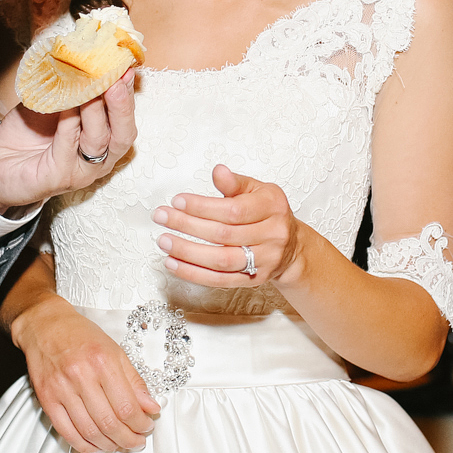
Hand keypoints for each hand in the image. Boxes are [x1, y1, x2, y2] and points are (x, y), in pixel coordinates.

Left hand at [0, 71, 136, 213]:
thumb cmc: (29, 132)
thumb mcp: (54, 103)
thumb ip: (71, 88)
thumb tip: (82, 57)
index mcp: (104, 140)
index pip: (124, 118)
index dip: (128, 93)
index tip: (124, 67)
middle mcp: (99, 159)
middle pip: (123, 134)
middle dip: (122, 104)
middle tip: (117, 78)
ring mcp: (81, 171)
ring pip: (98, 140)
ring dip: (96, 110)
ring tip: (93, 87)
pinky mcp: (58, 178)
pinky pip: (67, 147)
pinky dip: (69, 123)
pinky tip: (67, 105)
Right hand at [10, 292, 159, 452]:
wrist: (45, 326)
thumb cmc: (81, 336)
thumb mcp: (115, 351)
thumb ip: (134, 381)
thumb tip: (151, 407)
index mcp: (103, 362)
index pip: (127, 406)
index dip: (141, 423)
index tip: (147, 426)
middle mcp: (81, 376)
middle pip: (109, 423)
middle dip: (128, 439)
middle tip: (137, 441)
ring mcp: (61, 389)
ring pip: (89, 431)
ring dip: (109, 445)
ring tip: (119, 444)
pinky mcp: (47, 399)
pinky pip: (67, 432)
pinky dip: (84, 445)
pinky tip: (96, 445)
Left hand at [151, 164, 307, 289]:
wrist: (291, 247)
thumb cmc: (268, 213)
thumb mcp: (257, 190)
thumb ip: (235, 183)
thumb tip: (217, 171)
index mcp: (273, 207)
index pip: (233, 210)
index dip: (202, 206)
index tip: (177, 201)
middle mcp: (272, 235)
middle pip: (224, 234)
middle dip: (188, 225)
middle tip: (162, 217)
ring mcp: (264, 260)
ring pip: (221, 260)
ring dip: (188, 252)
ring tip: (164, 241)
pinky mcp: (253, 279)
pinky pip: (220, 280)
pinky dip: (194, 273)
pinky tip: (173, 263)